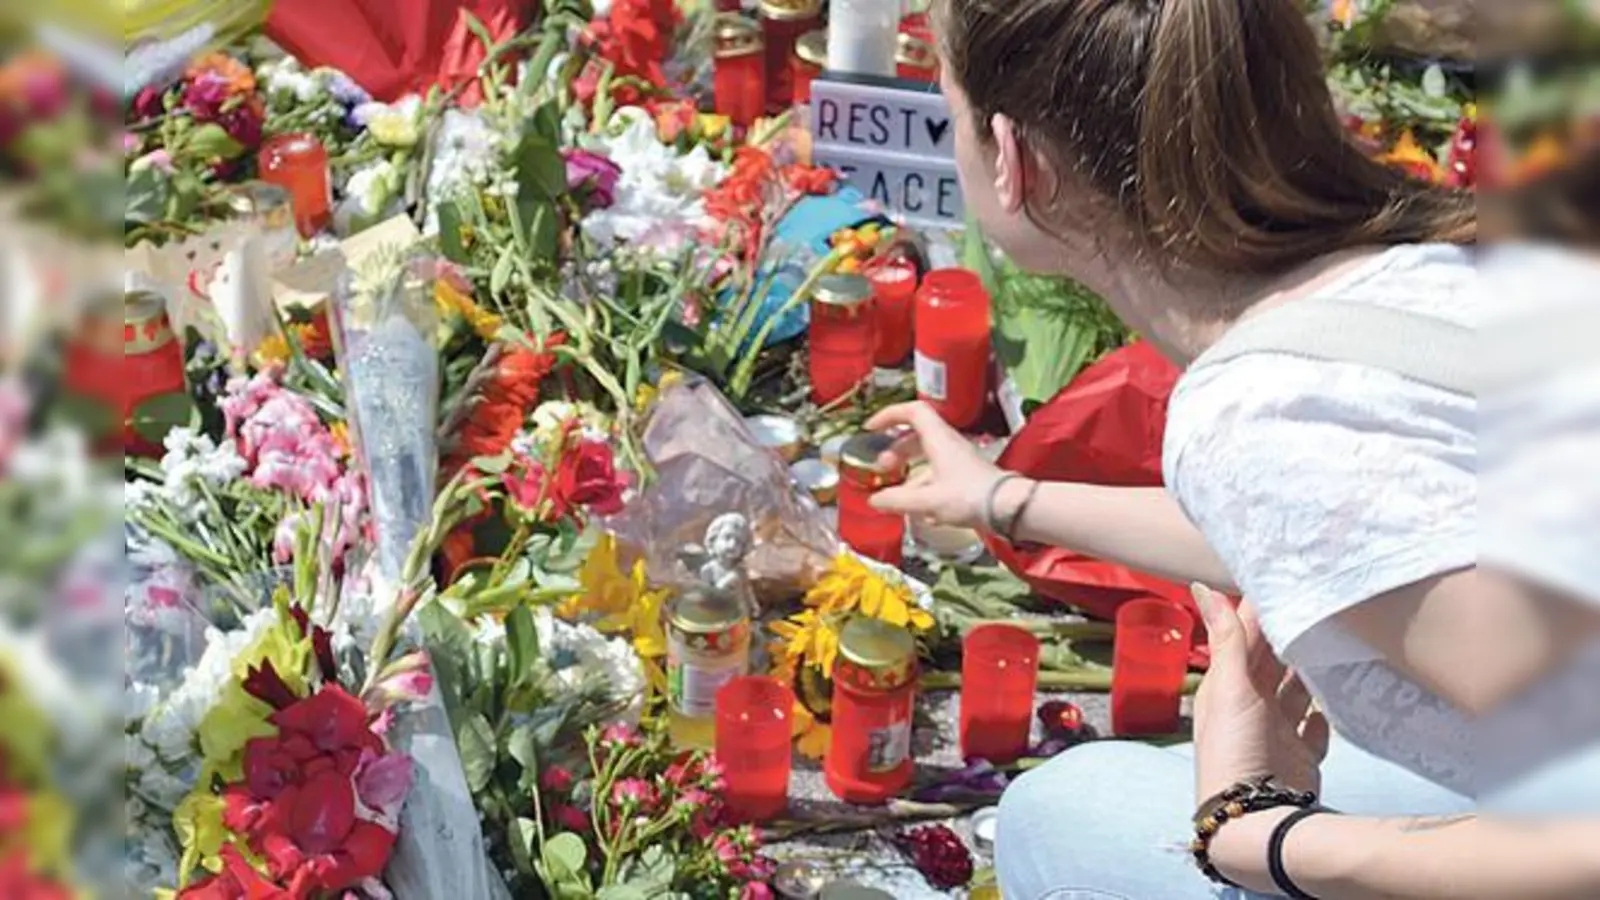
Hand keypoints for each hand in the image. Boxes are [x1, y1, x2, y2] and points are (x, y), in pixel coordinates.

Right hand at [863, 401, 1001, 529]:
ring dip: (910, 471)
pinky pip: (939, 474)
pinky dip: (924, 487)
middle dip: (896, 449)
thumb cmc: (968, 497)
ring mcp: (959, 460)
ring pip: (928, 457)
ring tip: (897, 494)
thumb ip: (897, 500)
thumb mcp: (927, 501)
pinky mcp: (966, 477)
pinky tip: (920, 512)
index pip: (912, 412)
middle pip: (917, 436)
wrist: (1009, 508)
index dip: (889, 415)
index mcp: (938, 439)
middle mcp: (948, 444)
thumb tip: (874, 500)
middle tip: (884, 467)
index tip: (872, 429)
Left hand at [1190, 583, 1329, 803]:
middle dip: (1290, 634)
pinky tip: (1338, 692)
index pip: (1245, 637)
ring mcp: (1277, 731)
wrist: (1256, 818)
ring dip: (1310, 669)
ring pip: (1296, 690)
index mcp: (1225, 686)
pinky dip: (1324, 710)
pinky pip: (1314, 726)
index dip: (1261, 609)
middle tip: (1319, 598)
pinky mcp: (1301, 754)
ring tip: (1335, 637)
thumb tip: (1202, 586)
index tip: (1284, 576)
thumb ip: (1226, 638)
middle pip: (1272, 661)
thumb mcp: (1229, 688)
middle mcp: (1250, 706)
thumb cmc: (1235, 749)